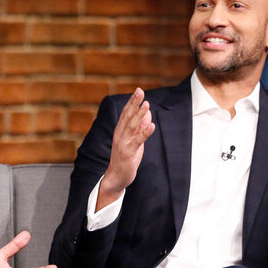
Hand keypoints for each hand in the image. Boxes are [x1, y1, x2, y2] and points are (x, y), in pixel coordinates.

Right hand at [98, 87, 154, 209]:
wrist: (116, 177)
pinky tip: (152, 126)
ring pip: (131, 126)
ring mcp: (123, 143)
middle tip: (140, 91)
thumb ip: (140, 127)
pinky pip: (137, 141)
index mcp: (120, 131)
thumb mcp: (134, 140)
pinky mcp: (128, 153)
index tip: (138, 91)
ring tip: (146, 105)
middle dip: (134, 103)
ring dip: (139, 115)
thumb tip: (147, 114)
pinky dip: (144, 133)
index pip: (125, 113)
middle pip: (127, 116)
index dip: (132, 102)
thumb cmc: (125, 158)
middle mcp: (119, 135)